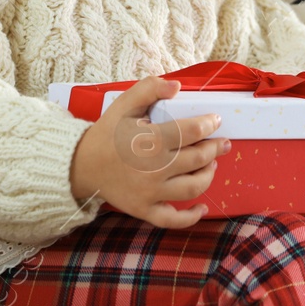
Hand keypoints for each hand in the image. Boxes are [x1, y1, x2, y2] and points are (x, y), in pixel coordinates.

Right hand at [68, 76, 229, 228]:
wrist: (81, 165)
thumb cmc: (108, 133)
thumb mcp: (124, 104)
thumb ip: (149, 88)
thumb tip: (176, 86)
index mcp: (149, 140)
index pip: (192, 131)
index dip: (210, 124)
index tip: (215, 121)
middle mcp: (153, 169)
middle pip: (198, 159)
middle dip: (216, 148)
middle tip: (223, 143)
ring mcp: (150, 192)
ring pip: (193, 188)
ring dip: (208, 175)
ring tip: (212, 164)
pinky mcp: (144, 210)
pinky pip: (173, 220)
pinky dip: (191, 217)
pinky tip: (202, 207)